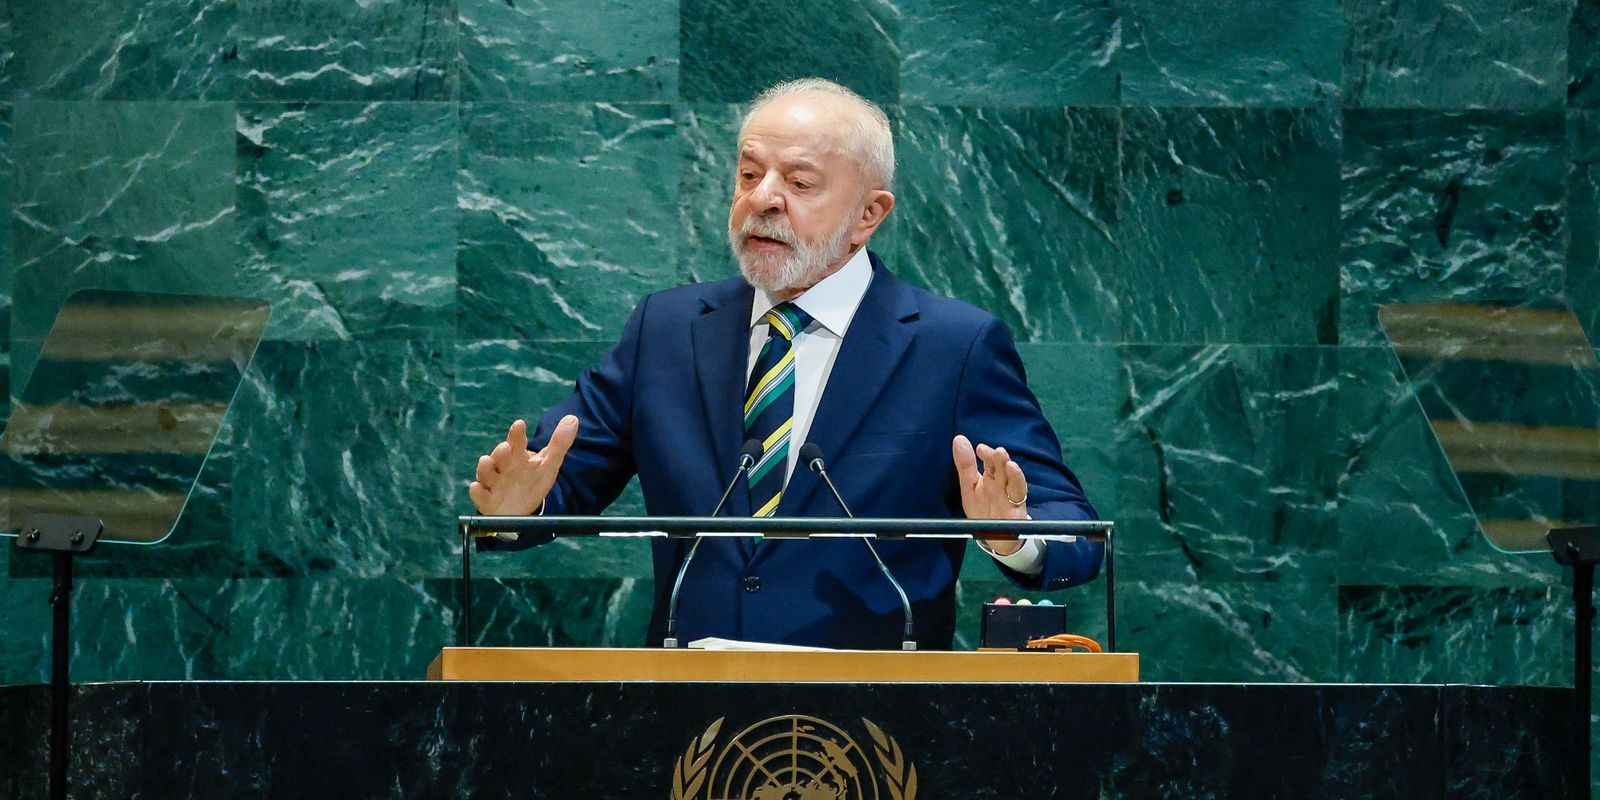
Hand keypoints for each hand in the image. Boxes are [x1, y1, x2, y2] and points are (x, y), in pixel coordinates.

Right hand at [468, 416, 578, 514]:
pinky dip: (478, 491)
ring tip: (486, 461)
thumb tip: (573, 418)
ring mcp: (493, 482)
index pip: (516, 442)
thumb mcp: (548, 463)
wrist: (521, 508)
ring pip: (486, 473)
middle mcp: (503, 467)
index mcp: (517, 456)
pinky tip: (477, 487)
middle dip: (500, 452)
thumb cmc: (532, 481)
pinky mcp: (486, 499)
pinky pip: (480, 495)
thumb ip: (559, 443)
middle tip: (505, 447)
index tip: (520, 424)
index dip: (517, 433)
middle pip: (499, 456)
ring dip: (485, 467)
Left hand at [952, 434, 1028, 555]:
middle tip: (997, 451)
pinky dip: (1018, 484)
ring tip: (1008, 462)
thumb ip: (965, 465)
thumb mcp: (969, 488)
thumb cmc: (982, 510)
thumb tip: (958, 439)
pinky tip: (1015, 475)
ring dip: (1013, 472)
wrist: (993, 537)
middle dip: (1000, 460)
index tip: (980, 448)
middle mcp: (1002, 484)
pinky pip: (1019, 495)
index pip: (990, 462)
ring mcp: (1011, 495)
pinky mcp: (1017, 508)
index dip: (987, 454)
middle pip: (1003, 469)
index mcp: (991, 478)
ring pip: (1014, 480)